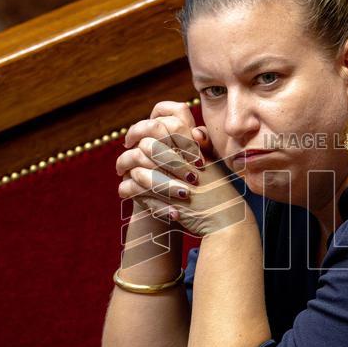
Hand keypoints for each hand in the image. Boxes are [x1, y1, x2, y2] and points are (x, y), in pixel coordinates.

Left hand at [117, 102, 250, 236]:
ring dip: (125, 166)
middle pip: (148, 144)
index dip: (147, 126)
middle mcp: (182, 162)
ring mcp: (173, 180)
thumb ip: (203, 147)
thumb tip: (195, 130)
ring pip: (138, 165)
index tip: (140, 134)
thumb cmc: (220, 192)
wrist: (225, 220)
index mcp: (193, 149)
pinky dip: (127, 188)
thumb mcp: (215, 164)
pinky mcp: (164, 200)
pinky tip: (125, 190)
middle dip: (132, 145)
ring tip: (122, 171)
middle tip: (126, 148)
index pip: (166, 125)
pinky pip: (135, 188)